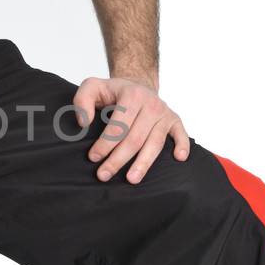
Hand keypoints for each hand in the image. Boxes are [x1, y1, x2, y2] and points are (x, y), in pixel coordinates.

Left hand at [73, 75, 190, 183]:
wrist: (137, 84)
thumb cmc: (114, 91)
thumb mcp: (92, 87)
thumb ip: (82, 101)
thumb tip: (84, 123)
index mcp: (131, 95)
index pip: (117, 126)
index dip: (104, 144)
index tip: (93, 158)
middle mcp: (151, 104)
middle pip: (134, 138)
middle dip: (118, 159)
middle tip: (104, 175)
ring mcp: (164, 113)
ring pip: (155, 143)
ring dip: (143, 163)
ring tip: (131, 180)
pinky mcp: (174, 120)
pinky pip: (181, 134)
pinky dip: (182, 145)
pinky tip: (178, 158)